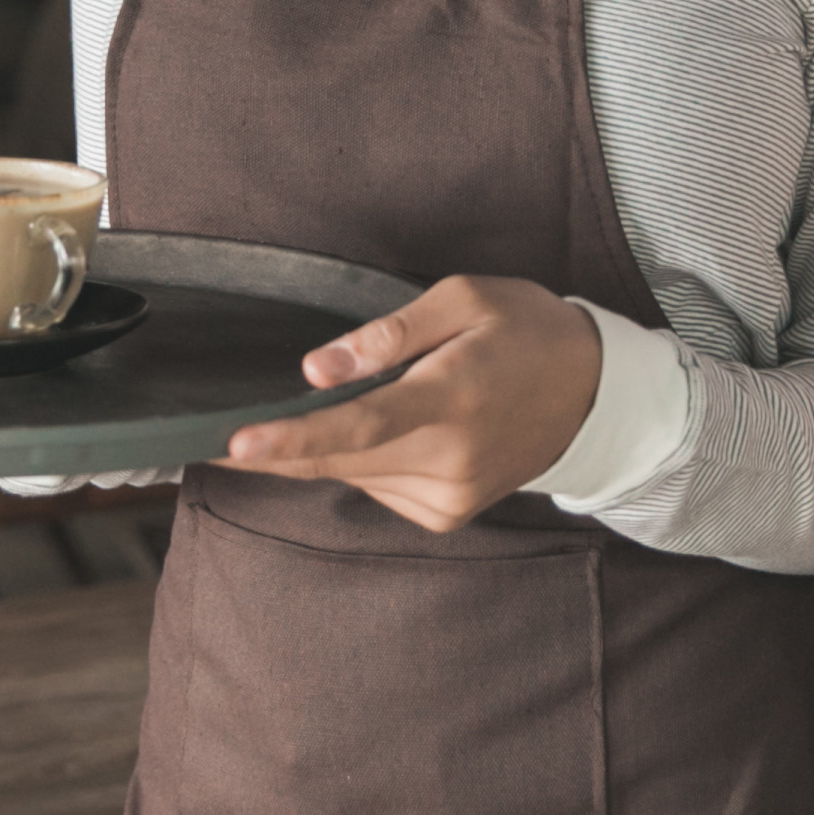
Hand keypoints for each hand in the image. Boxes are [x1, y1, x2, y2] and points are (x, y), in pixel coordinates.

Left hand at [214, 275, 600, 533]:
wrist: (593, 392)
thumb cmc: (525, 330)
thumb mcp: (463, 299)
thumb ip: (387, 334)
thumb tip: (317, 369)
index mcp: (452, 396)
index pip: (360, 424)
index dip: (293, 436)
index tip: (237, 444)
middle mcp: (451, 457)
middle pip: (340, 458)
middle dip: (279, 445)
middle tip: (220, 435)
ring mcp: (450, 495)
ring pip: (353, 474)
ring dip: (334, 443)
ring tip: (380, 398)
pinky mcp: (446, 515)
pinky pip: (377, 487)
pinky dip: (365, 459)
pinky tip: (397, 430)